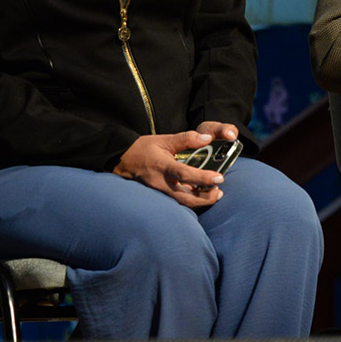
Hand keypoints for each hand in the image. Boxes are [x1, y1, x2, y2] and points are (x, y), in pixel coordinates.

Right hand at [112, 124, 237, 208]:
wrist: (121, 161)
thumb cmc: (143, 149)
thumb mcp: (164, 140)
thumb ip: (186, 139)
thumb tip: (207, 138)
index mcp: (163, 166)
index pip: (185, 174)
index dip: (203, 178)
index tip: (219, 178)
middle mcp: (161, 183)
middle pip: (185, 197)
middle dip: (205, 198)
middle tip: (219, 192)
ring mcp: (158, 192)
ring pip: (181, 203)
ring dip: (199, 202)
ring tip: (214, 195)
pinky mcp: (157, 196)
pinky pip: (175, 202)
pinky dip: (189, 201)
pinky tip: (199, 196)